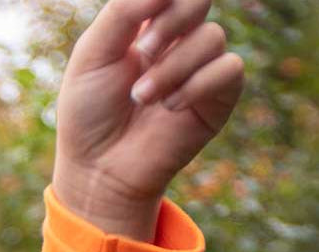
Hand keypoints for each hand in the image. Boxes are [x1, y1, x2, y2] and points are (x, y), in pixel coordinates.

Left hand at [52, 0, 245, 239]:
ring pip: (212, 37)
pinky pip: (229, 69)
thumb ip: (124, 11)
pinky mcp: (218, 99)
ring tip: (142, 98)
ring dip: (173, 67)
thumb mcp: (93, 53)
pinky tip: (169, 107)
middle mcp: (178, 41)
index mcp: (148, 23)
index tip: (144, 12)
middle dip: (172, 20)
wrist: (98, 170)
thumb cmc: (89, 113)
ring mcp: (200, 68)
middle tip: (142, 50)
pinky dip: (198, 85)